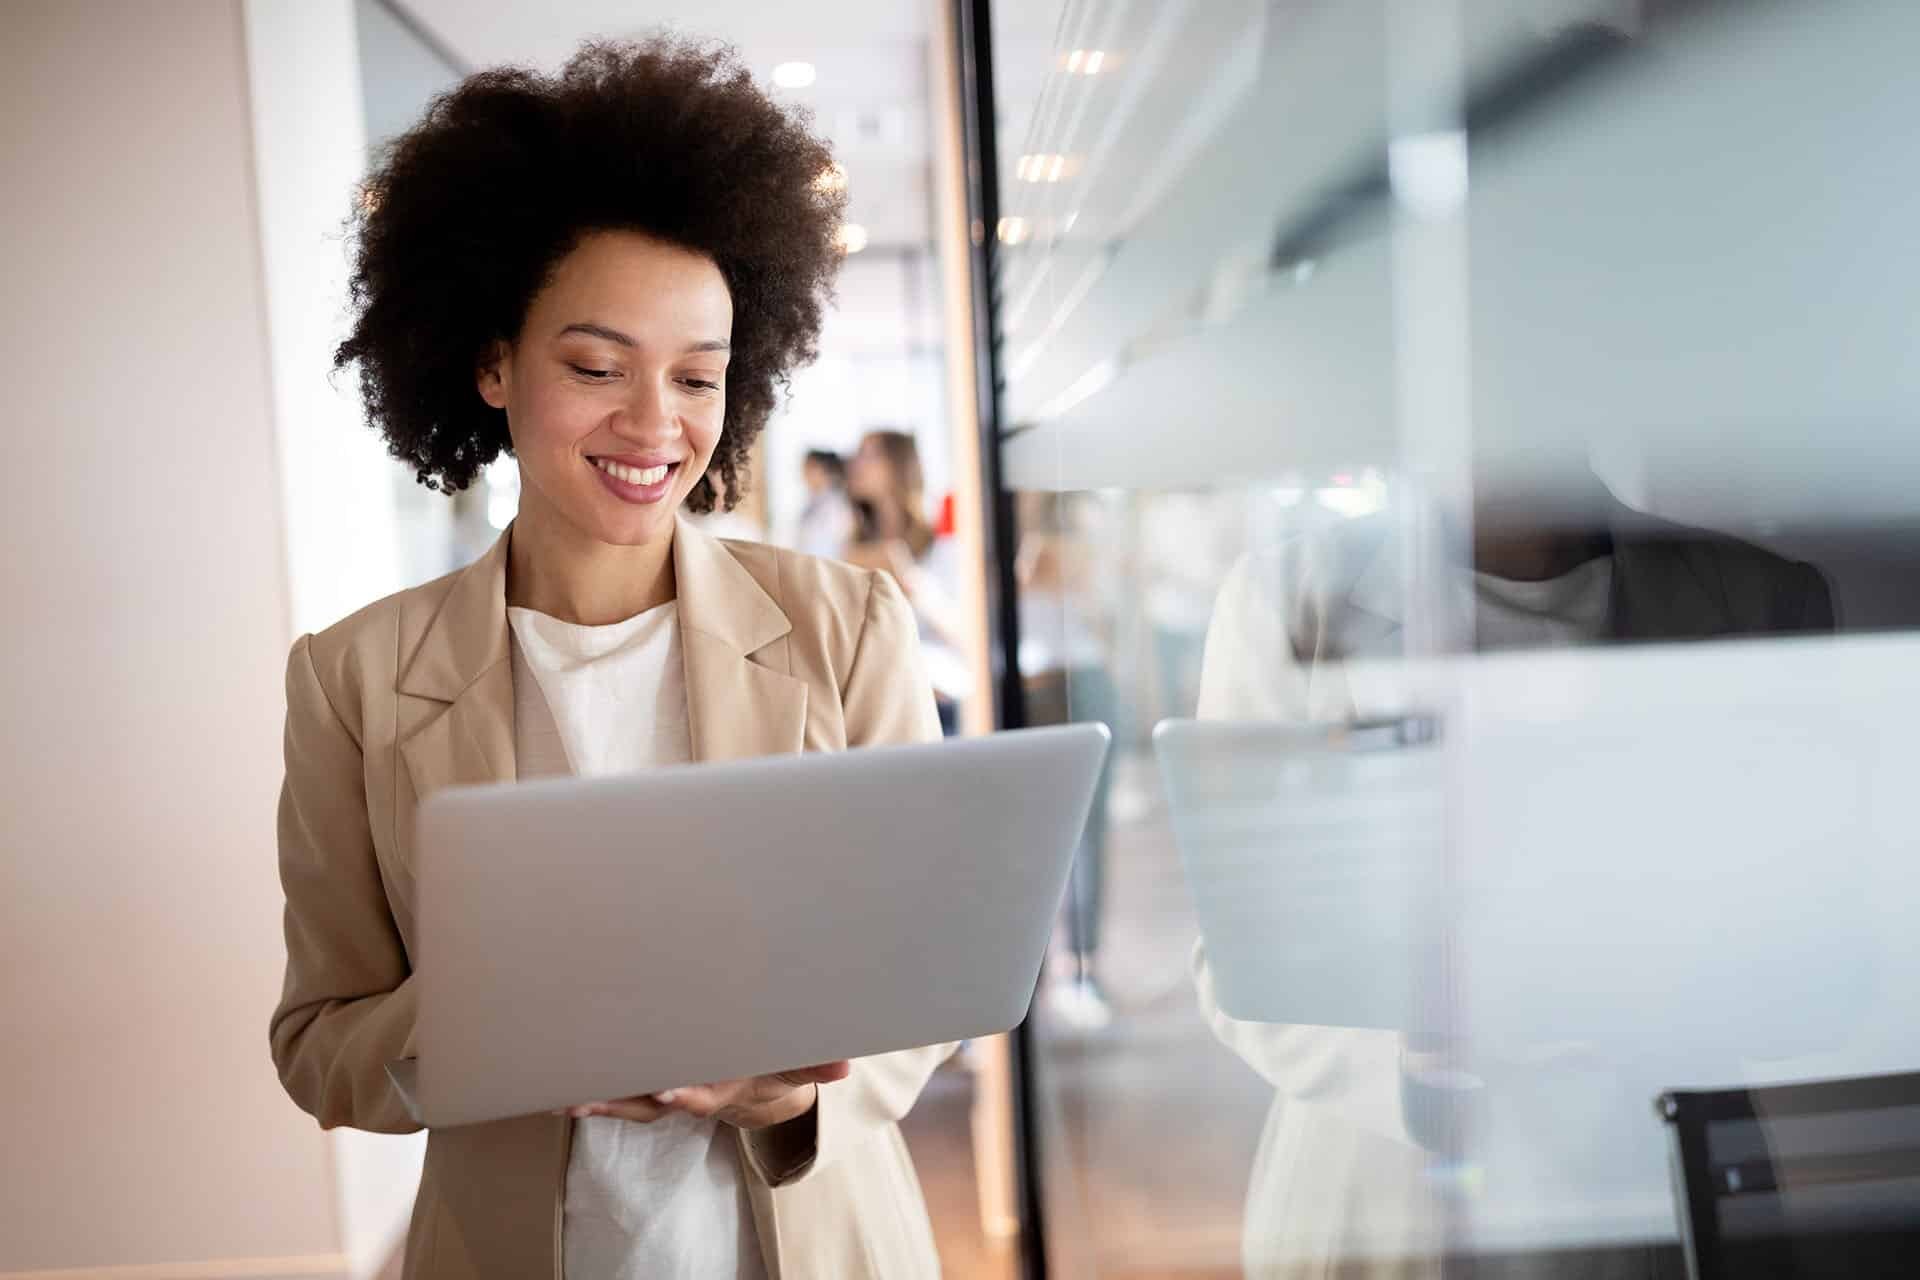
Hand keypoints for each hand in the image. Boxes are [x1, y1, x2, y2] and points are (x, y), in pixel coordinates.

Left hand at [563, 1060, 850, 1129]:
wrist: (752, 1086)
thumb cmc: (767, 1063)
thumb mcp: (792, 1063)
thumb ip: (814, 1064)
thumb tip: (846, 1068)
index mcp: (721, 1086)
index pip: (703, 1094)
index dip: (687, 1094)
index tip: (669, 1092)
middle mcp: (687, 1093)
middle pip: (650, 1104)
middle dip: (619, 1101)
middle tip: (585, 1099)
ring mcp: (664, 1092)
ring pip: (627, 1101)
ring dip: (595, 1099)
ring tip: (562, 1095)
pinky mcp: (646, 1083)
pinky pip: (616, 1090)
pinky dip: (590, 1088)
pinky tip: (558, 1084)